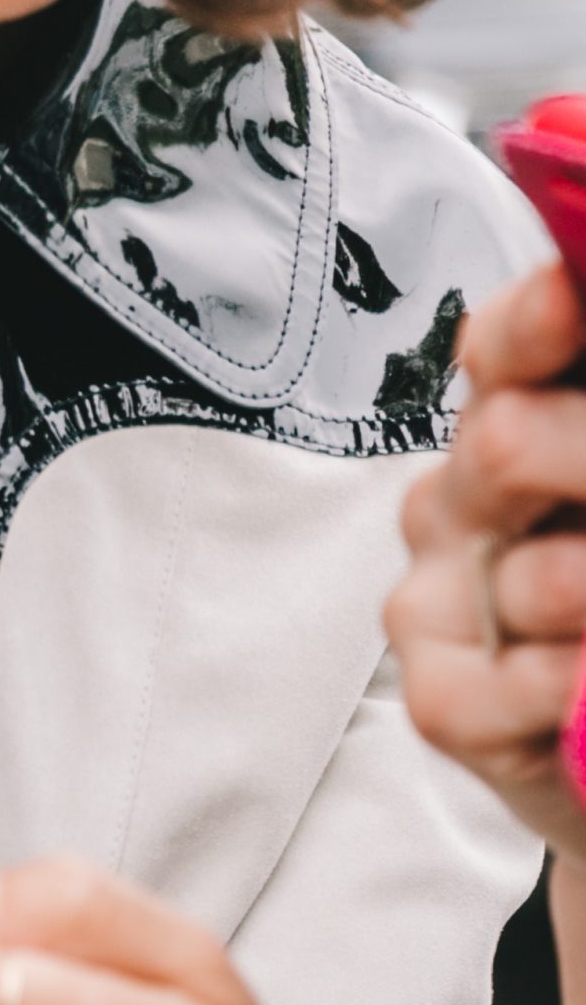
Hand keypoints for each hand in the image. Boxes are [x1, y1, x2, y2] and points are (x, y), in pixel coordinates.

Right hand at [388, 259, 585, 860]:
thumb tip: (582, 313)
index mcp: (514, 420)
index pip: (502, 348)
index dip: (537, 322)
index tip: (573, 304)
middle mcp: (458, 499)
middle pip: (504, 446)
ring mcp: (433, 600)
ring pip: (536, 579)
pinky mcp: (437, 700)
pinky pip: (520, 683)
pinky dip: (581, 687)